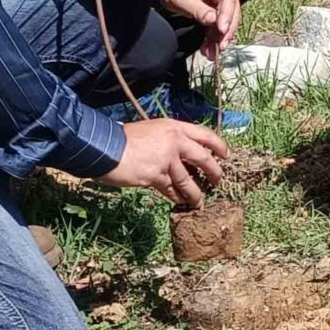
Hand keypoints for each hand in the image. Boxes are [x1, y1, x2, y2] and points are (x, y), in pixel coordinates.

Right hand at [100, 118, 229, 207]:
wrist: (103, 147)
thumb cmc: (123, 139)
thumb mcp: (151, 131)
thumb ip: (169, 141)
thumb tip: (183, 157)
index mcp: (174, 127)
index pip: (205, 134)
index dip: (219, 145)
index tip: (226, 155)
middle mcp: (174, 141)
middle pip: (204, 159)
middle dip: (215, 173)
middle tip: (218, 182)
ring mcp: (166, 159)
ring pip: (188, 181)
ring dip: (196, 193)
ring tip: (199, 202)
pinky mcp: (156, 176)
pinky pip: (171, 190)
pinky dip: (176, 197)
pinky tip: (179, 202)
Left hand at [154, 0, 239, 54]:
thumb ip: (198, 9)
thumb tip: (213, 21)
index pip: (228, 0)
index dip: (227, 17)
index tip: (222, 31)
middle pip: (231, 13)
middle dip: (225, 31)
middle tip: (220, 47)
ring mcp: (222, 0)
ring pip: (226, 22)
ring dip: (219, 38)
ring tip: (210, 53)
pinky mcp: (217, 9)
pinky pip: (218, 25)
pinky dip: (213, 37)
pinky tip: (208, 49)